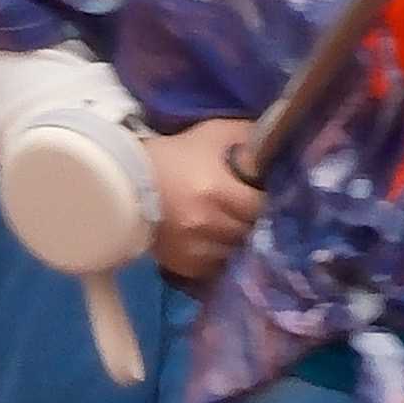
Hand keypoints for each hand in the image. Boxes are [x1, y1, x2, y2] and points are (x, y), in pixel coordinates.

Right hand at [142, 114, 260, 280]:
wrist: (126, 180)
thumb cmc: (175, 154)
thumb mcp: (213, 134)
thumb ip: (249, 138)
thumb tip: (277, 147)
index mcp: (215, 191)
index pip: (260, 206)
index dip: (264, 201)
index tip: (261, 195)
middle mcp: (206, 223)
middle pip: (250, 232)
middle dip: (253, 223)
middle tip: (248, 211)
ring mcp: (193, 248)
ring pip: (235, 253)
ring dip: (237, 242)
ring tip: (231, 227)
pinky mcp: (182, 264)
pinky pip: (215, 267)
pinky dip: (219, 256)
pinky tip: (215, 242)